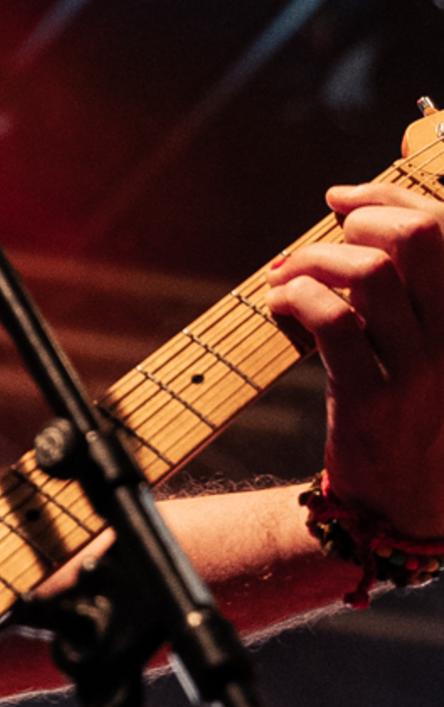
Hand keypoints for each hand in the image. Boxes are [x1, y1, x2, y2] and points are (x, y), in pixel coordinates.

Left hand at [268, 183, 443, 541]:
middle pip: (421, 234)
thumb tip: (349, 214)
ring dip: (316, 259)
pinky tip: (279, 307)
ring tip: (288, 277)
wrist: (403, 512)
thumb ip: (406, 291)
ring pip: (371, 273)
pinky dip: (297, 299)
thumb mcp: (427, 349)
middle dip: (362, 217)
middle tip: (323, 242)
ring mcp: (418, 371)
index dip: (387, 194)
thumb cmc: (409, 418)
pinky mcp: (371, 401)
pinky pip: (333, 324)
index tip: (342, 199)